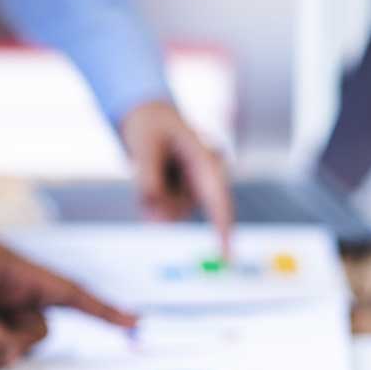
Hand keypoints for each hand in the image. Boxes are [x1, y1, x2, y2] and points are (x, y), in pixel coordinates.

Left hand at [119, 99, 234, 255]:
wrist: (148, 116)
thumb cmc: (150, 124)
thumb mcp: (143, 146)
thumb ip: (147, 179)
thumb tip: (152, 212)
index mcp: (206, 159)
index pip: (218, 199)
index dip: (224, 228)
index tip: (227, 253)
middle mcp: (207, 175)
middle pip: (185, 208)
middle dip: (162, 207)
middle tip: (144, 196)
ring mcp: (196, 186)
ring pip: (171, 211)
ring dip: (153, 200)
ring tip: (147, 166)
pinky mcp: (183, 193)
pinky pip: (164, 208)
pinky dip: (151, 199)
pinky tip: (153, 174)